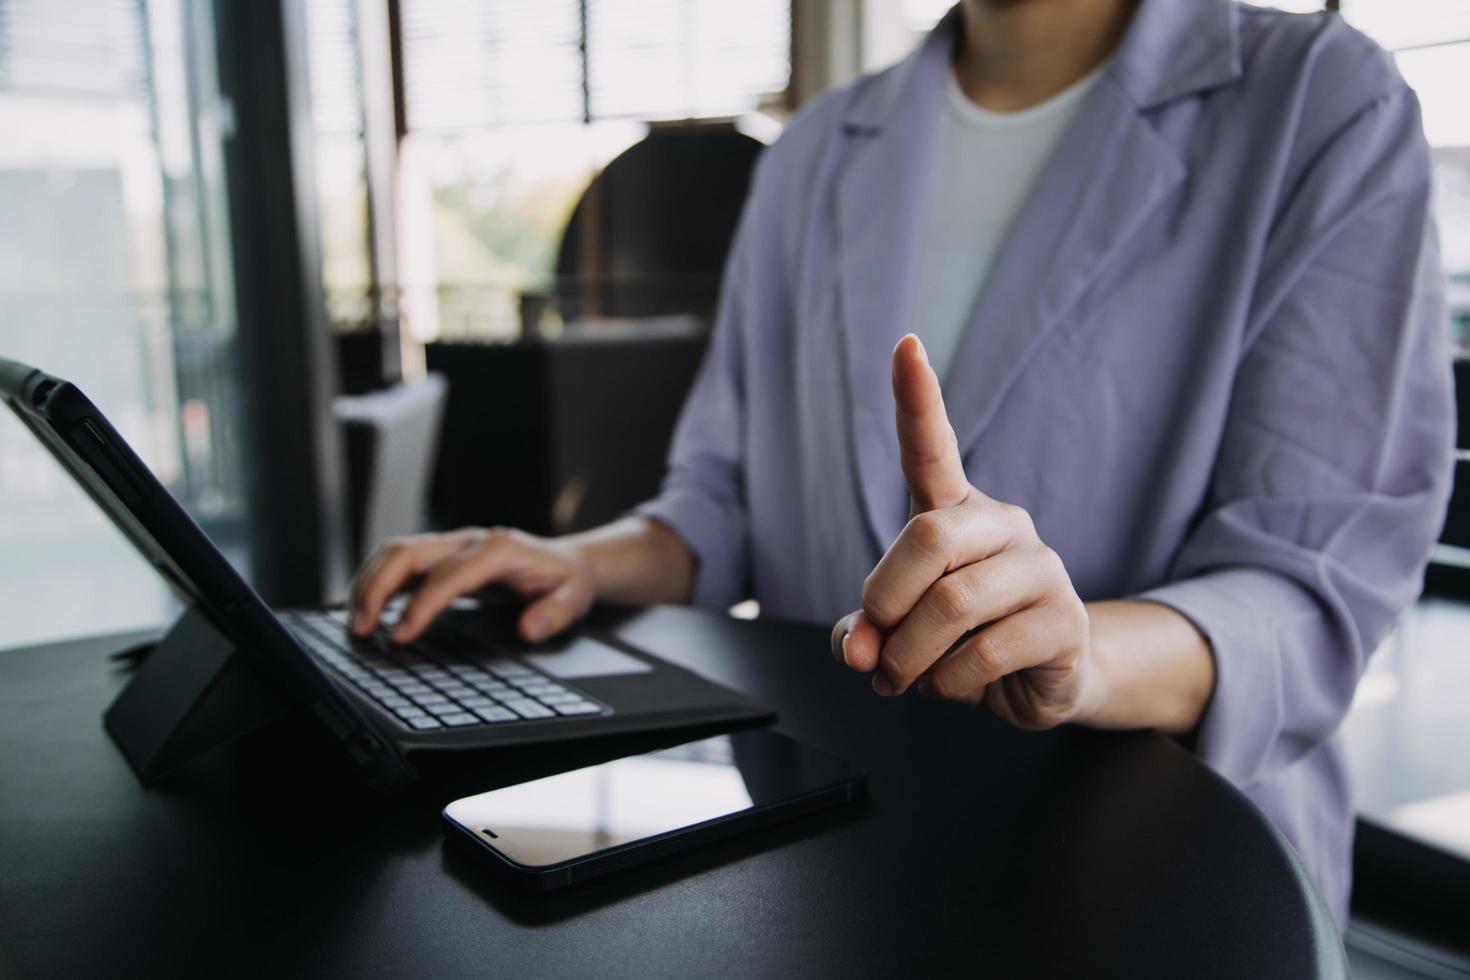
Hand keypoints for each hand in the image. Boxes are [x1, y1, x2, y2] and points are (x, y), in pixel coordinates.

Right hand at [349, 527, 595, 644]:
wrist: (567, 562)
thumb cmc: (565, 582)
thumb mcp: (573, 600)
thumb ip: (553, 615)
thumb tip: (529, 628)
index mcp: (499, 549)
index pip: (449, 573)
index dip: (422, 603)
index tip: (401, 634)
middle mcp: (470, 541)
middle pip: (410, 552)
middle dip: (378, 588)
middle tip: (362, 628)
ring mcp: (452, 544)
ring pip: (396, 551)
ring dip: (369, 583)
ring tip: (357, 623)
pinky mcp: (442, 555)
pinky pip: (400, 561)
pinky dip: (377, 581)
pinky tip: (367, 609)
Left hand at [830, 335, 1099, 729]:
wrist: (1040, 682)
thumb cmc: (959, 639)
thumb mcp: (898, 633)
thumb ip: (863, 632)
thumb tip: (857, 649)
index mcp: (957, 513)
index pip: (933, 449)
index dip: (918, 399)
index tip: (906, 345)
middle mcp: (1004, 526)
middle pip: (929, 537)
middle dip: (886, 601)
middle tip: (876, 649)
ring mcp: (1042, 569)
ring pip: (953, 602)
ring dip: (912, 656)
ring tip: (908, 678)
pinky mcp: (1064, 621)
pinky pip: (988, 649)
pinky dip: (950, 681)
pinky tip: (952, 685)